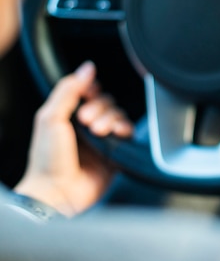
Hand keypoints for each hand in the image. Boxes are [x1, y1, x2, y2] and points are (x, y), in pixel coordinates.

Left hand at [14, 61, 133, 216]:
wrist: (58, 192)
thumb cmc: (48, 160)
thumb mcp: (50, 117)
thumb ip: (68, 89)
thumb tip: (87, 68)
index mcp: (68, 115)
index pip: (89, 92)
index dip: (91, 91)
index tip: (86, 98)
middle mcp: (86, 126)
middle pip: (107, 102)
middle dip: (100, 108)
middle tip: (87, 121)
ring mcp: (101, 139)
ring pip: (119, 115)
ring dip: (111, 119)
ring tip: (99, 132)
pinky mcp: (115, 152)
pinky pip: (128, 133)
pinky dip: (125, 129)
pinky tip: (116, 134)